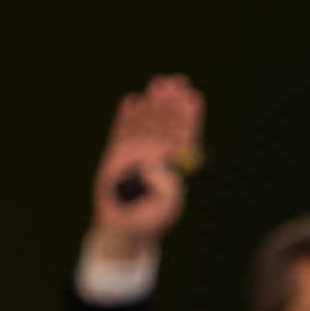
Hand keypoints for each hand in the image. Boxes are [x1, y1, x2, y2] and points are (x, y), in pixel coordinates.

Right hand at [87, 74, 204, 262]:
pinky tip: (133, 101)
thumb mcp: (167, 207)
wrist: (123, 228)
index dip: (189, 117)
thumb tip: (154, 161)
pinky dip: (127, 117)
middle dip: (171, 103)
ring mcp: (137, 152)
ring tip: (158, 85)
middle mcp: (157, 155)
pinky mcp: (117, 154)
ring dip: (153, 104)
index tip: (192, 98)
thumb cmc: (151, 220)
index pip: (185, 136)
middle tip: (175, 82)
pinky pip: (122, 132)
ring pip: (146, 123)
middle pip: (166, 124)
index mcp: (175, 165)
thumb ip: (166, 187)